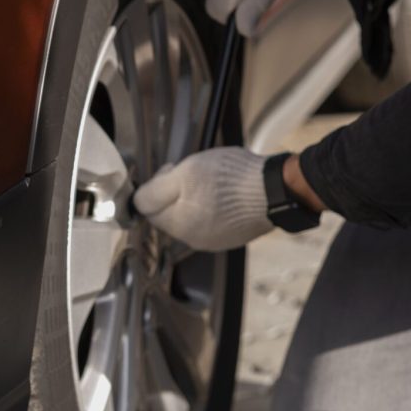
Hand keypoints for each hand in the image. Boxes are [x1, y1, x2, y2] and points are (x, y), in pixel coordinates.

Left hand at [133, 147, 271, 251]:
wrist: (273, 190)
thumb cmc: (228, 179)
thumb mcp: (184, 173)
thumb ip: (155, 190)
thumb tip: (137, 202)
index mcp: (178, 225)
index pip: (148, 209)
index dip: (156, 185)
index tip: (171, 169)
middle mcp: (193, 239)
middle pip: (170, 215)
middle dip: (174, 193)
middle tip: (190, 172)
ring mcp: (215, 240)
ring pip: (191, 218)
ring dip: (193, 200)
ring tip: (210, 180)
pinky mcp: (232, 236)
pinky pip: (211, 222)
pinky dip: (212, 207)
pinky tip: (224, 193)